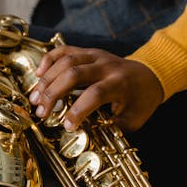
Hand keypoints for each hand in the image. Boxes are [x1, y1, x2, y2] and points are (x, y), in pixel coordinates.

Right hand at [28, 45, 162, 131]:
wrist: (151, 75)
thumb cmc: (141, 101)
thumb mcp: (133, 120)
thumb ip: (112, 127)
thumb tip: (88, 135)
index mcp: (120, 83)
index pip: (94, 94)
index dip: (78, 110)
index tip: (67, 126)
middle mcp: (107, 66)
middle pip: (74, 74)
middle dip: (53, 94)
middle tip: (41, 112)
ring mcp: (96, 56)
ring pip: (66, 61)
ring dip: (47, 80)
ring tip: (35, 98)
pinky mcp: (88, 53)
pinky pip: (65, 50)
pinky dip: (49, 60)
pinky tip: (38, 74)